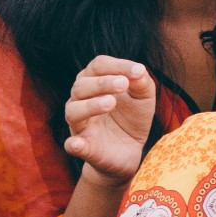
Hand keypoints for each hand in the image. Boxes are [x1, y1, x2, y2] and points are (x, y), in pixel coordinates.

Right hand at [63, 56, 157, 185]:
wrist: (131, 150)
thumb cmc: (133, 117)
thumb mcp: (144, 97)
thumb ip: (142, 82)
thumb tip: (139, 71)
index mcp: (94, 83)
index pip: (98, 66)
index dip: (117, 65)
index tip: (138, 71)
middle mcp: (81, 100)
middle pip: (81, 85)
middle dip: (102, 83)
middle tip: (123, 84)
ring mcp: (79, 124)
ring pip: (74, 111)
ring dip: (91, 105)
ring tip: (111, 103)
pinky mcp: (83, 147)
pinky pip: (72, 144)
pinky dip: (74, 144)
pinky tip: (78, 143)